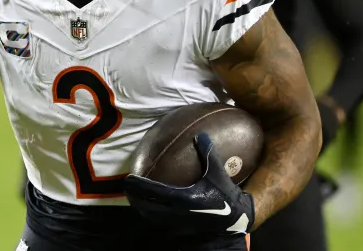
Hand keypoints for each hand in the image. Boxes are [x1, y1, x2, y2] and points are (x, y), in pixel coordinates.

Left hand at [124, 133, 254, 234]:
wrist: (236, 219)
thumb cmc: (226, 195)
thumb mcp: (218, 172)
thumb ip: (208, 153)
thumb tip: (199, 134)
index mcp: (183, 198)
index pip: (154, 192)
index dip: (139, 186)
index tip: (128, 179)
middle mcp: (177, 213)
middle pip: (146, 207)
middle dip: (134, 198)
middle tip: (126, 188)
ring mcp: (178, 223)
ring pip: (152, 216)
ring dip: (141, 207)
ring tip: (134, 198)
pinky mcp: (181, 229)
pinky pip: (161, 221)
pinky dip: (152, 214)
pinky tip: (152, 207)